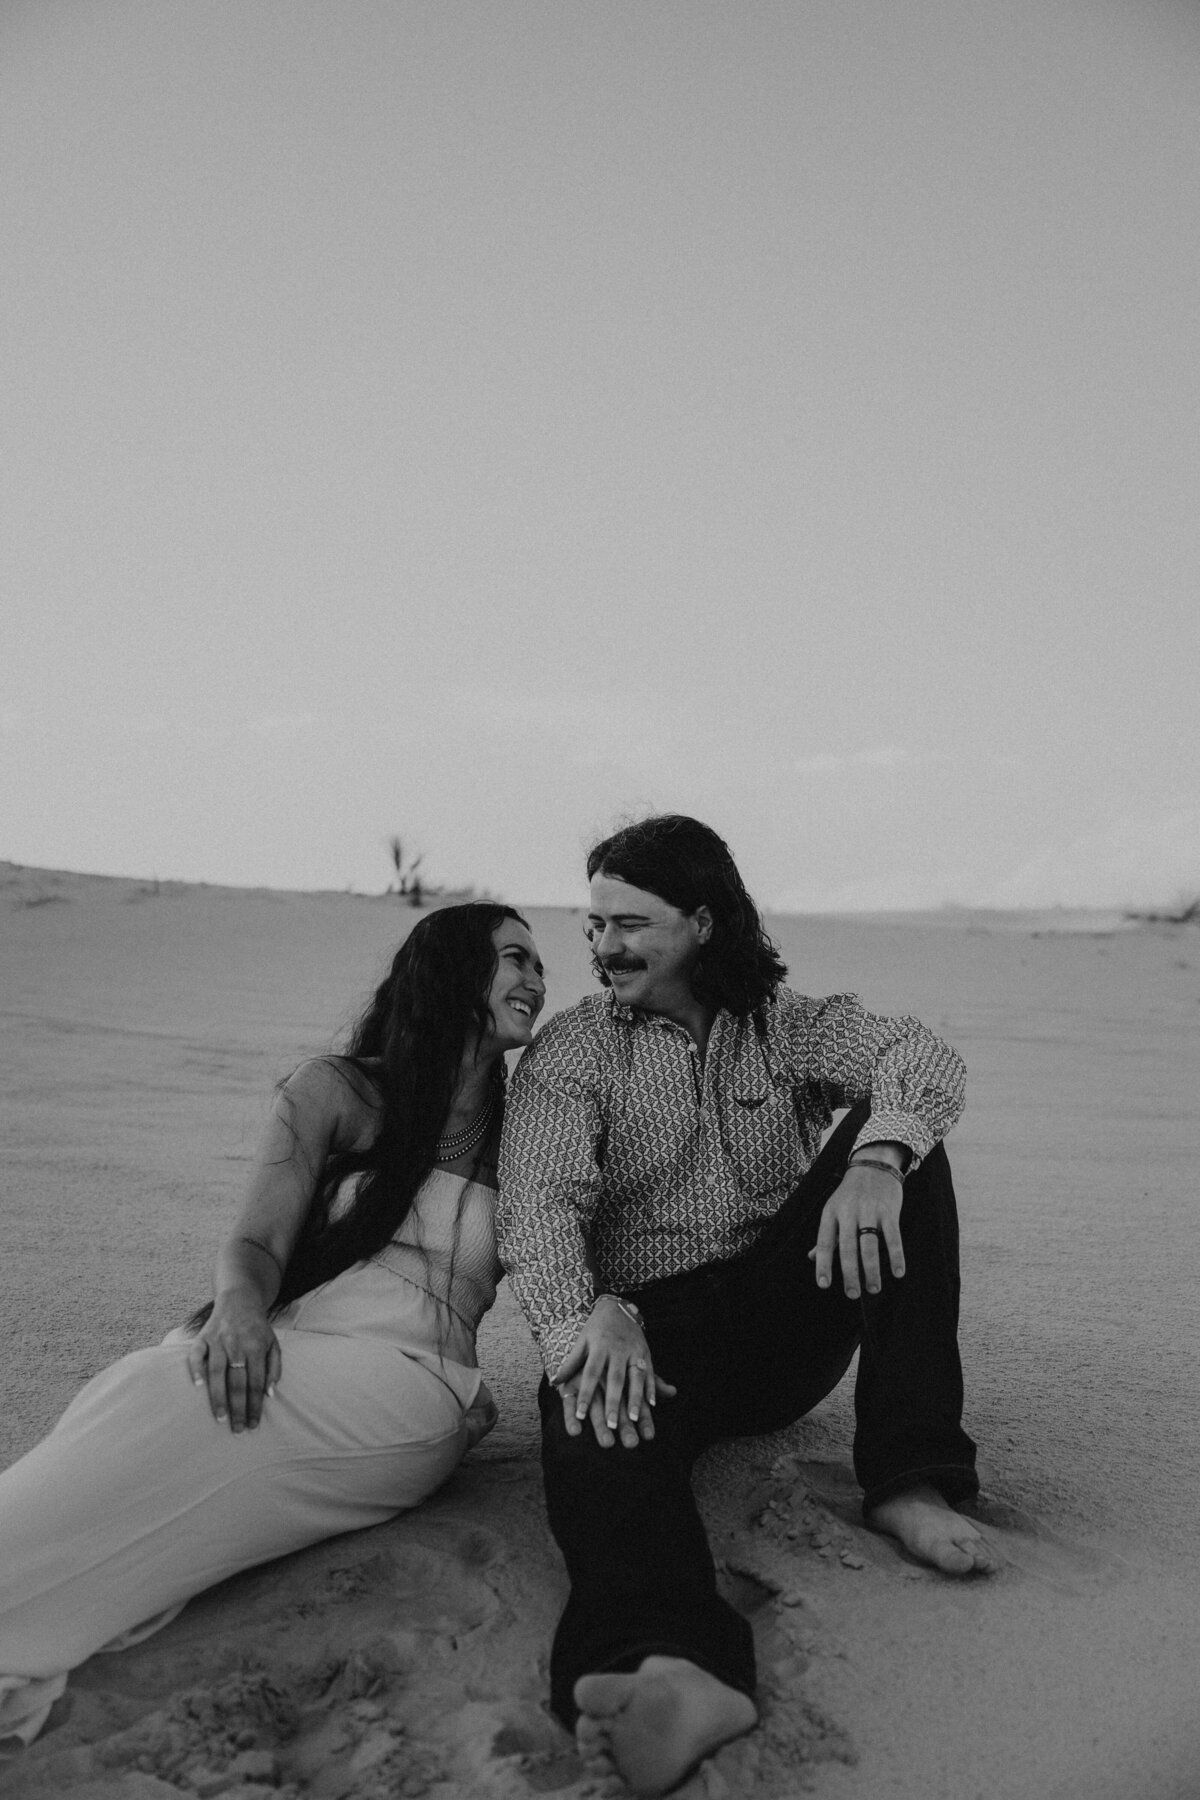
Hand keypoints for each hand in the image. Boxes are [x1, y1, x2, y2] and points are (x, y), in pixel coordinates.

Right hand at [186, 1289, 280, 1431]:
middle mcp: (237, 1345)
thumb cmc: (258, 1328)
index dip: (255, 1406)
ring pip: (217, 1373)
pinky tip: (196, 1387)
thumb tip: (270, 1395)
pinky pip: (196, 1354)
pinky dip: (195, 1369)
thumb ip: (274, 1368)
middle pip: (238, 1382)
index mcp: (256, 1348)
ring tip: (220, 1418)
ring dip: (218, 1397)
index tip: (253, 1425)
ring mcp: (219, 1340)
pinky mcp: (203, 1336)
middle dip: (238, 1409)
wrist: (240, 1299)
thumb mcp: (274, 1344)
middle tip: (238, 1430)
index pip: (256, 1383)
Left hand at [551, 1297, 675, 1447]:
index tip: (581, 1415)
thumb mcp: (582, 1341)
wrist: (617, 1307)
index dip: (586, 1394)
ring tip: (633, 1419)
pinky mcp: (646, 1353)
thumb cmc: (596, 1328)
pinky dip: (651, 1389)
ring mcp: (634, 1351)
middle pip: (615, 1379)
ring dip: (635, 1398)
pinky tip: (652, 1405)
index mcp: (599, 1347)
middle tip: (611, 1425)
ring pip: (635, 1377)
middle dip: (613, 1402)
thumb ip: (571, 1362)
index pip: (591, 1374)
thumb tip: (555, 1382)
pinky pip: (650, 1372)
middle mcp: (617, 1350)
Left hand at [809, 1162, 904, 1298]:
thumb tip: (812, 1258)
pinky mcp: (889, 1211)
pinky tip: (898, 1273)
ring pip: (869, 1245)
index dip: (823, 1264)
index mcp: (831, 1212)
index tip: (824, 1285)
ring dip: (872, 1270)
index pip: (825, 1242)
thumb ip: (827, 1235)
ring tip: (873, 1289)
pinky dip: (896, 1256)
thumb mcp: (833, 1209)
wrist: (873, 1166)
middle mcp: (848, 1212)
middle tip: (852, 1294)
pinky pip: (893, 1237)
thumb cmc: (850, 1194)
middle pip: (848, 1247)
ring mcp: (869, 1211)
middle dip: (850, 1274)